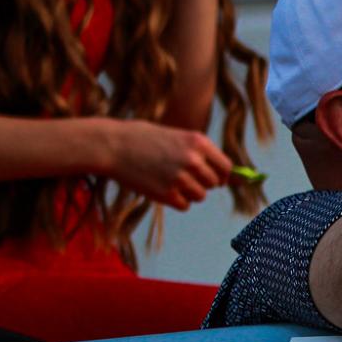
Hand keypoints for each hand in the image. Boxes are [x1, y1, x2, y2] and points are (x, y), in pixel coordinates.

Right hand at [104, 120, 232, 210]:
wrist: (112, 146)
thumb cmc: (142, 139)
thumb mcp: (175, 136)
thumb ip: (198, 152)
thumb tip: (229, 175)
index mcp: (198, 141)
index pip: (226, 167)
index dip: (221, 175)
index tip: (214, 178)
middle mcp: (193, 159)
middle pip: (213, 184)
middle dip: (202, 183)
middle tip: (183, 177)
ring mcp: (181, 178)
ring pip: (200, 196)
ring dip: (189, 193)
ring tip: (169, 180)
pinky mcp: (167, 194)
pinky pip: (185, 205)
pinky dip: (176, 200)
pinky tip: (161, 188)